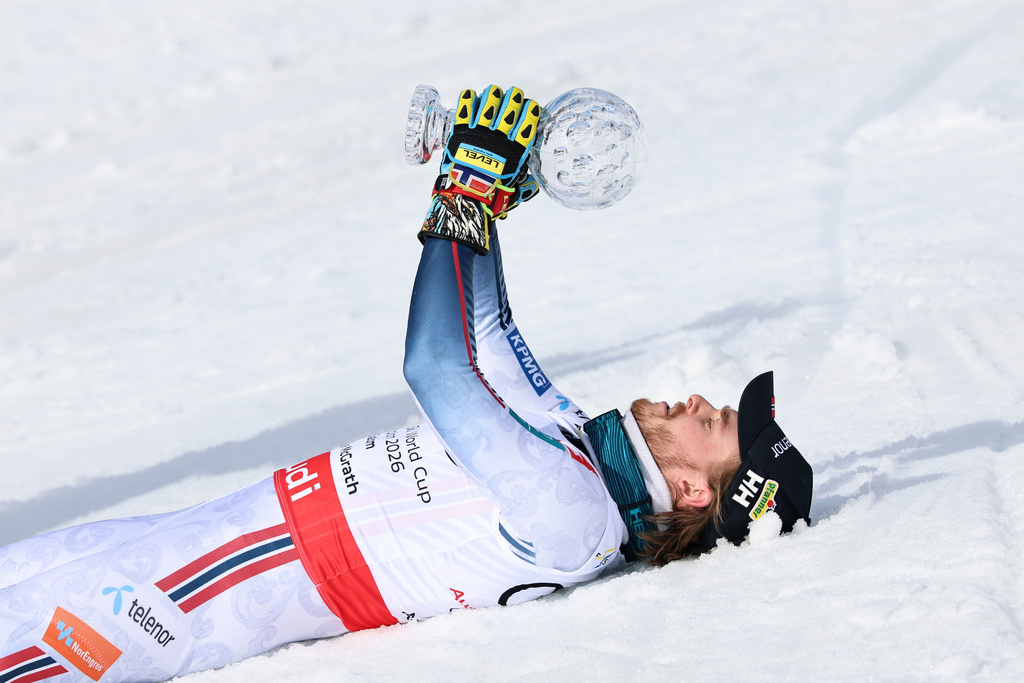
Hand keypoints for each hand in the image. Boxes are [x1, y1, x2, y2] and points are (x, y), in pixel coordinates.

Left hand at [419, 85, 540, 252]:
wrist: (466, 198)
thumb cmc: (492, 197)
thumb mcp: (515, 190)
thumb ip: (525, 183)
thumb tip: (534, 184)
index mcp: (516, 149)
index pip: (529, 119)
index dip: (530, 109)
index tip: (529, 107)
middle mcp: (500, 137)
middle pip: (512, 104)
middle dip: (514, 97)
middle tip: (513, 97)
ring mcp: (480, 132)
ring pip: (491, 100)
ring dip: (494, 94)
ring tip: (493, 94)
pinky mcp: (460, 131)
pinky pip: (466, 106)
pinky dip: (469, 98)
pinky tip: (472, 96)